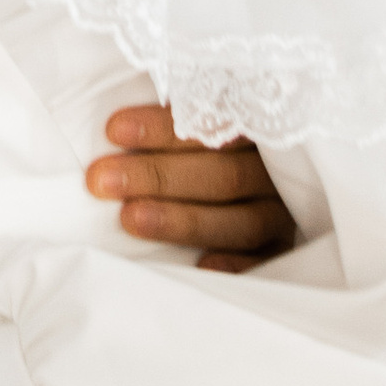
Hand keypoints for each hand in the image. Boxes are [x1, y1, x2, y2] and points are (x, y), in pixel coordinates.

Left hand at [86, 106, 297, 270]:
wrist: (260, 195)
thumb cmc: (195, 148)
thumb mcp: (191, 123)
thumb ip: (172, 119)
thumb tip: (113, 124)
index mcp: (256, 128)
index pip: (214, 125)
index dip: (163, 129)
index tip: (113, 131)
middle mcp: (276, 172)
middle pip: (224, 176)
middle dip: (158, 177)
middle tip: (101, 180)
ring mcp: (282, 214)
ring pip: (243, 222)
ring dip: (183, 221)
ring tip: (131, 219)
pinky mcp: (283, 250)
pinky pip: (267, 263)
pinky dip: (237, 266)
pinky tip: (201, 266)